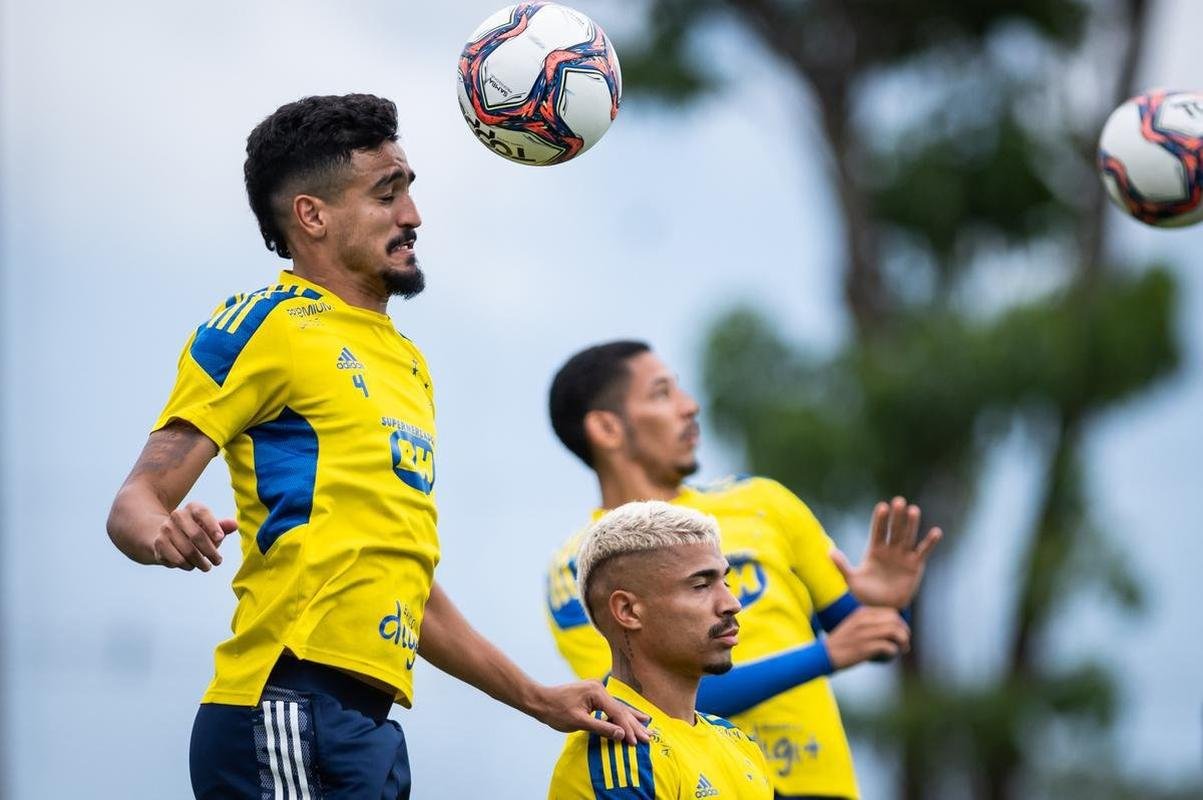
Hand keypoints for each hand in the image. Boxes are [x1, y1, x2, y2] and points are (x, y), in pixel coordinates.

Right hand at [152, 501, 236, 570]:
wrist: (165, 536)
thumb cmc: (195, 531)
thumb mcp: (210, 527)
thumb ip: (223, 526)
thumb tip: (234, 525)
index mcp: (192, 508)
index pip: (202, 512)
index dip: (212, 525)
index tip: (220, 538)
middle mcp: (177, 515)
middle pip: (197, 535)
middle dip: (210, 551)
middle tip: (218, 561)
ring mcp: (166, 529)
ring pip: (188, 551)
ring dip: (200, 562)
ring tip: (206, 566)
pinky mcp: (159, 544)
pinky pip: (177, 560)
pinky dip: (187, 565)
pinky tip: (191, 565)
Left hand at [531, 680, 650, 744]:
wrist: (540, 700)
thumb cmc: (556, 711)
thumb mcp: (578, 722)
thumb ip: (601, 728)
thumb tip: (621, 734)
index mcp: (596, 692)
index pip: (617, 713)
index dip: (627, 729)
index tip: (636, 742)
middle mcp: (599, 688)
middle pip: (621, 709)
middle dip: (634, 724)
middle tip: (649, 736)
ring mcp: (596, 690)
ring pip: (617, 707)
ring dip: (630, 718)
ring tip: (647, 723)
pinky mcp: (593, 694)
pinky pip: (610, 706)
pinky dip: (620, 714)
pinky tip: (629, 716)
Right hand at [824, 606, 910, 668]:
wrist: (824, 655)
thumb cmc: (841, 644)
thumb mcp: (854, 627)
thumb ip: (870, 625)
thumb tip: (893, 631)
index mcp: (862, 613)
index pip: (891, 613)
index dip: (900, 624)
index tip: (900, 636)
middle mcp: (865, 620)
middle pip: (896, 621)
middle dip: (904, 633)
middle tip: (903, 645)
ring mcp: (865, 633)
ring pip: (896, 632)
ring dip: (901, 643)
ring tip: (899, 651)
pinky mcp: (866, 647)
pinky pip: (890, 647)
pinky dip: (892, 654)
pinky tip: (885, 658)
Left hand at [830, 496, 941, 608]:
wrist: (882, 609)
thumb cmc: (865, 594)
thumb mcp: (852, 580)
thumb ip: (842, 565)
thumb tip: (829, 551)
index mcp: (874, 550)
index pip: (877, 531)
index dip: (879, 519)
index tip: (881, 506)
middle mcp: (889, 550)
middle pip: (893, 529)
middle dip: (896, 516)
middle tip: (898, 501)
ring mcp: (903, 556)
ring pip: (908, 537)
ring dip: (911, 524)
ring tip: (913, 510)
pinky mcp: (915, 565)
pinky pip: (923, 551)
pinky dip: (930, 542)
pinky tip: (936, 532)